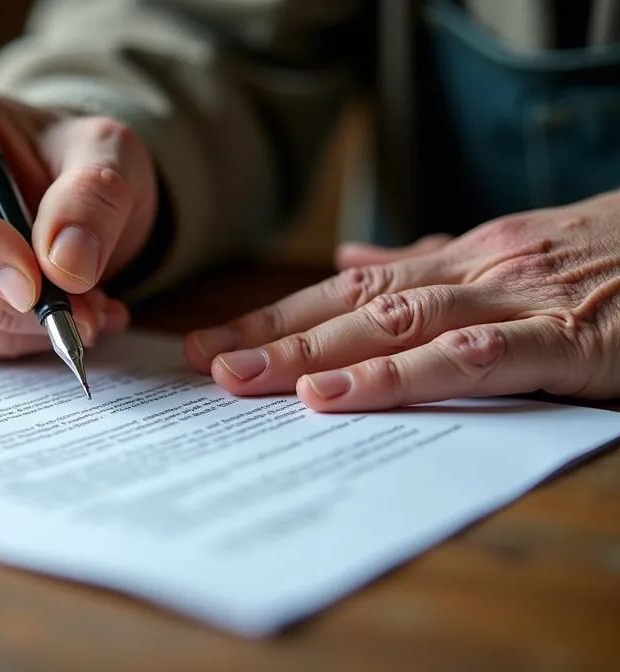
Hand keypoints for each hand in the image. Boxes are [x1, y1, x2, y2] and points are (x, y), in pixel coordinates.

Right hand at [0, 84, 155, 357]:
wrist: (73, 197)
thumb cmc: (74, 157)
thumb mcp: (108, 152)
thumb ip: (93, 195)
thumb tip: (65, 264)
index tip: (34, 280)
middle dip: (1, 299)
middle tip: (82, 308)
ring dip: (13, 327)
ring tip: (85, 310)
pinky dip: (9, 342)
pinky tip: (56, 320)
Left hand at [184, 189, 619, 410]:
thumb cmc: (606, 259)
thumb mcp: (509, 252)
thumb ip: (427, 264)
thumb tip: (348, 262)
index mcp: (457, 260)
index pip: (346, 292)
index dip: (275, 318)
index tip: (210, 344)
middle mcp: (474, 271)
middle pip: (356, 309)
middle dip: (276, 339)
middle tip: (208, 368)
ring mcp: (520, 300)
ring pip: (402, 325)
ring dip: (324, 356)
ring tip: (259, 382)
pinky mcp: (569, 338)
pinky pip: (479, 357)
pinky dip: (411, 374)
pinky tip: (353, 394)